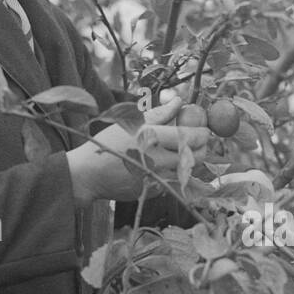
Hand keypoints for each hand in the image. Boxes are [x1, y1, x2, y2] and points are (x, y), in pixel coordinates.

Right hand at [66, 99, 209, 205]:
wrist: (88, 174)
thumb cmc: (109, 142)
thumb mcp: (131, 123)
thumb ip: (159, 114)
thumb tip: (179, 101)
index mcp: (151, 138)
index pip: (189, 136)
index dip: (202, 133)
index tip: (204, 130)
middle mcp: (157, 160)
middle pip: (195, 156)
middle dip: (201, 148)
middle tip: (199, 142)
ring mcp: (157, 179)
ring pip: (188, 170)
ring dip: (190, 161)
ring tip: (181, 153)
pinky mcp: (154, 193)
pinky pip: (174, 182)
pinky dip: (175, 174)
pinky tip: (164, 167)